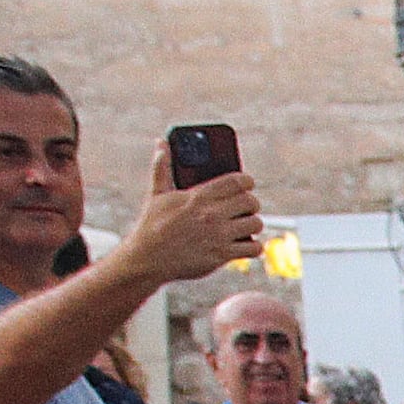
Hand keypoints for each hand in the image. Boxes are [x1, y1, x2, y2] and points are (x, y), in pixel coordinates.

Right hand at [128, 144, 268, 282]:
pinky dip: (254, 246)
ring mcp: (218, 235)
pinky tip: (246, 244)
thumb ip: (162, 168)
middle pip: (250, 201)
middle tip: (246, 207)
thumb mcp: (157, 194)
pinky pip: (253, 248)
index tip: (246, 184)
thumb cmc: (152, 225)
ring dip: (253, 224)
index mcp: (199, 196)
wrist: (147, 259)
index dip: (246, 181)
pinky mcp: (222, 255)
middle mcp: (212, 214)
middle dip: (251, 203)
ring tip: (245, 225)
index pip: (236, 181)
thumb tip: (160, 143)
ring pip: (256, 223)